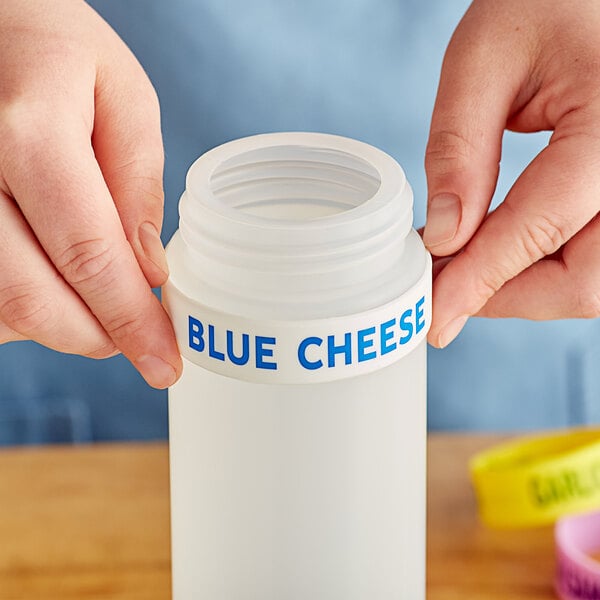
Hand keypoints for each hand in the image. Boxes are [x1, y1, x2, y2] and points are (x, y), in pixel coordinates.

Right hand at [0, 0, 181, 387]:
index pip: (88, 254)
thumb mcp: (122, 95)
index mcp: (29, 132)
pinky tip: (51, 280)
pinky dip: (20, 308)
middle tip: (137, 340)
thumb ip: (137, 183)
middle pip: (28, 297)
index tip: (164, 364)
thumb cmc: (56, 47)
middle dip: (95, 337)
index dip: (130, 322)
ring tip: (98, 299)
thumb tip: (148, 270)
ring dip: (58, 325)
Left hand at [423, 0, 599, 346]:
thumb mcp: (484, 59)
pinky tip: (499, 251)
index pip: (541, 229)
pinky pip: (593, 253)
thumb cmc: (546, 0)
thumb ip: (459, 149)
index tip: (437, 315)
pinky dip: (544, 266)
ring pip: (592, 278)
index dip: (481, 281)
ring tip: (463, 271)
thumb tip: (444, 236)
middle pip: (583, 279)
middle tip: (443, 293)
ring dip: (524, 288)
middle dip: (506, 296)